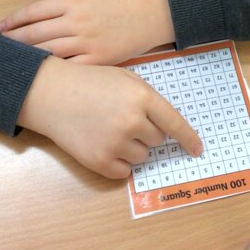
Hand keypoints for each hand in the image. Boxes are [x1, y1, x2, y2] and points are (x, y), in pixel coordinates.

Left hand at [0, 0, 174, 64]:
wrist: (158, 10)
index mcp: (74, 1)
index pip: (34, 10)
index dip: (14, 20)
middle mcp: (76, 22)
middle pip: (35, 33)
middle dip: (12, 41)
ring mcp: (87, 42)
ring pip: (49, 52)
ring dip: (27, 57)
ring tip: (11, 63)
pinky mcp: (100, 59)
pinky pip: (72, 68)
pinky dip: (55, 71)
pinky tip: (42, 76)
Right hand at [17, 57, 202, 177]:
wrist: (51, 94)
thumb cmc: (90, 82)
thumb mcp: (125, 78)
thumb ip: (147, 99)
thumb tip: (166, 125)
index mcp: (141, 97)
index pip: (175, 123)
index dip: (188, 139)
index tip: (198, 150)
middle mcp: (132, 122)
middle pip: (157, 140)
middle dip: (147, 131)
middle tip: (123, 117)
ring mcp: (116, 144)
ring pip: (142, 156)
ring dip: (133, 147)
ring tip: (109, 128)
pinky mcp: (99, 162)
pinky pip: (124, 171)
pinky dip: (119, 162)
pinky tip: (103, 143)